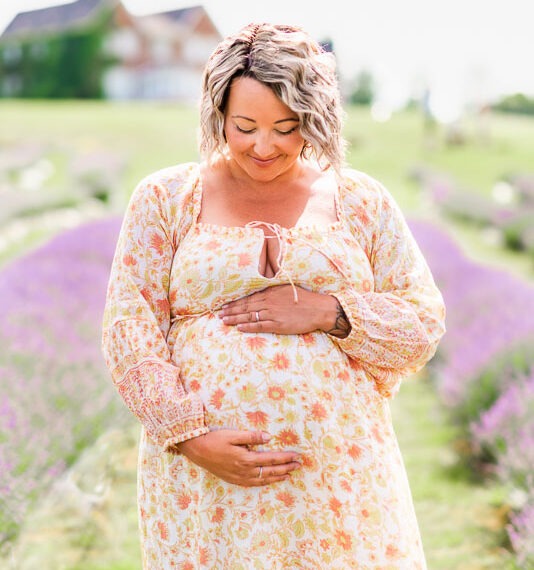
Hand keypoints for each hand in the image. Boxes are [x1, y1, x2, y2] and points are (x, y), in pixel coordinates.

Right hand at [173, 429, 301, 486]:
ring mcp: (239, 477)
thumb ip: (251, 436)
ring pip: (263, 480)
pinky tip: (269, 481)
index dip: (285, 457)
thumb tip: (269, 437)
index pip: (271, 459)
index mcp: (246, 459)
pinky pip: (253, 484)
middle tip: (298, 465)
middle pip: (270, 471)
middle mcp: (244, 471)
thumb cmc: (215, 439)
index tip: (297, 455)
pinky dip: (264, 483)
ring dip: (277, 477)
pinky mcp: (234, 480)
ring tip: (289, 474)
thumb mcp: (233, 434)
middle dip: (286, 468)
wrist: (197, 451)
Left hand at [220, 284, 341, 334]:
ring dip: (235, 318)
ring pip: (249, 316)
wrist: (319, 309)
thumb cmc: (305, 299)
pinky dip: (248, 326)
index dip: (236, 302)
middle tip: (219, 314)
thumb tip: (263, 292)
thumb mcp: (287, 289)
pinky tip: (239, 327)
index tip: (225, 305)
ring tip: (224, 320)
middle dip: (231, 310)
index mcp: (271, 293)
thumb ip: (273, 291)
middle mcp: (269, 302)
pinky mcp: (278, 325)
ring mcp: (273, 314)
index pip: (249, 298)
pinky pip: (260, 326)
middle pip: (246, 307)